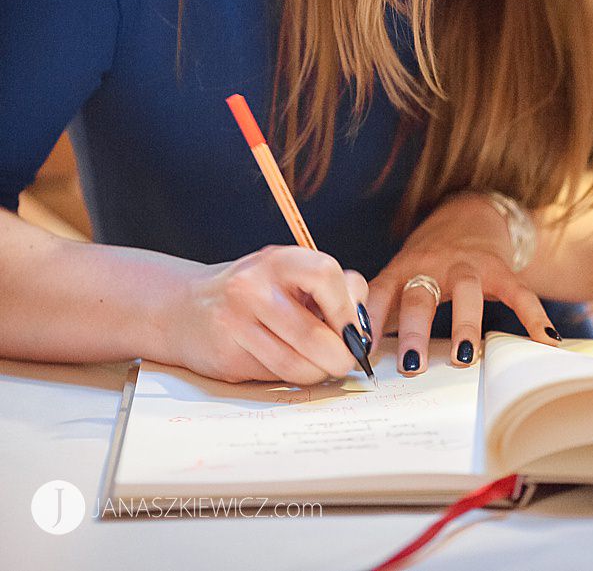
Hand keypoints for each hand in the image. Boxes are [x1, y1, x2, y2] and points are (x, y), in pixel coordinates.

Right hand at [167, 246, 370, 383]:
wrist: (184, 308)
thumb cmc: (256, 291)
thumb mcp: (291, 274)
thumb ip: (330, 290)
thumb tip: (362, 328)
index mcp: (279, 260)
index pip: (326, 275)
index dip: (347, 308)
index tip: (354, 328)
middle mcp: (253, 287)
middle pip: (313, 334)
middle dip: (340, 355)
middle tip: (347, 361)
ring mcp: (235, 322)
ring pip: (294, 363)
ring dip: (319, 373)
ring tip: (325, 368)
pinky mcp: (226, 355)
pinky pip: (273, 375)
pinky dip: (293, 377)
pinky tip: (295, 367)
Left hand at [367, 192, 560, 376]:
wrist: (468, 215)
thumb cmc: (426, 259)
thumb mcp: (399, 275)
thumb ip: (382, 310)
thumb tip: (357, 355)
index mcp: (401, 269)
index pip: (378, 294)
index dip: (368, 321)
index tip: (361, 353)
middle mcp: (432, 265)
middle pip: (420, 296)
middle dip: (415, 330)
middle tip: (412, 364)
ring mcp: (468, 265)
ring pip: (466, 291)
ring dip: (464, 324)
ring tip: (465, 358)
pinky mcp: (499, 268)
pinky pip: (518, 293)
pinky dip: (533, 316)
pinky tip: (545, 340)